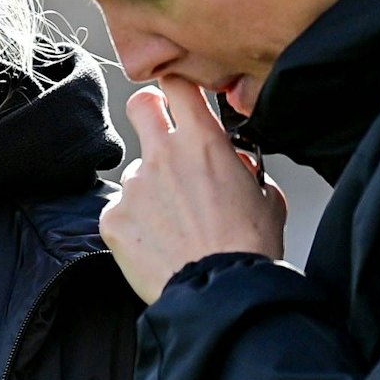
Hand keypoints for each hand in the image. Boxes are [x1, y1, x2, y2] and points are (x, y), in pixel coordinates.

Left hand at [102, 77, 285, 303]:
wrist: (221, 294)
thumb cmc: (249, 249)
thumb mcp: (266, 196)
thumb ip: (243, 168)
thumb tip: (233, 163)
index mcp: (203, 141)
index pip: (178, 85)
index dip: (176, 88)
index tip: (178, 97)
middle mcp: (163, 154)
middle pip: (141, 105)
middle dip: (150, 112)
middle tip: (161, 134)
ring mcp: (134, 186)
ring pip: (136, 173)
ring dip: (151, 190)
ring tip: (175, 226)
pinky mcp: (113, 218)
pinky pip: (121, 211)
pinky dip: (136, 225)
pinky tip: (158, 246)